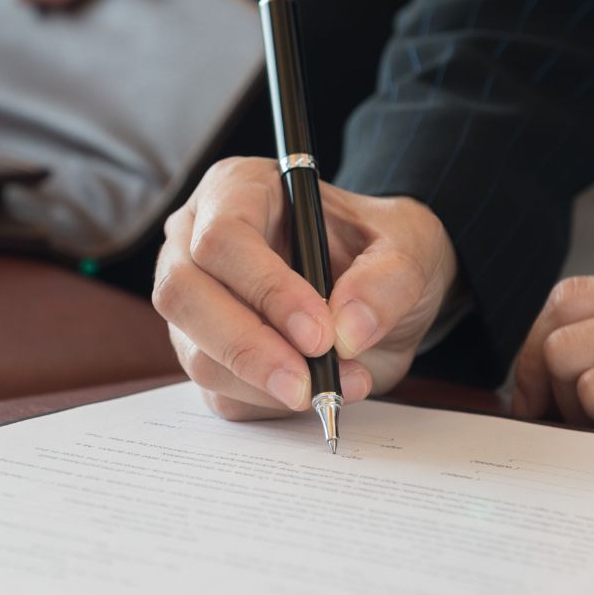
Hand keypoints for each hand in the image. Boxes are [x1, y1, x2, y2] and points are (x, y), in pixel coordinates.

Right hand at [151, 157, 458, 420]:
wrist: (381, 291)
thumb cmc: (381, 248)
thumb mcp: (410, 246)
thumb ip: (387, 280)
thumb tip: (348, 330)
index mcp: (238, 190)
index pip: (222, 238)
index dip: (265, 289)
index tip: (320, 333)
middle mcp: (196, 240)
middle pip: (183, 295)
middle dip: (247, 347)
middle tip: (307, 384)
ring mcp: (194, 302)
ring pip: (196, 353)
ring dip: (265, 384)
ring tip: (338, 383)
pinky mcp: (206, 353)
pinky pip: (219, 391)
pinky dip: (270, 404)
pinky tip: (319, 389)